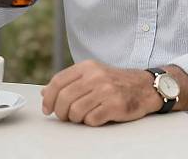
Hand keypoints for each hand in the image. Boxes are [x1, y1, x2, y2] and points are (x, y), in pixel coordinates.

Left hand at [40, 60, 161, 126]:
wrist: (143, 86)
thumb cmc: (114, 82)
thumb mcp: (92, 74)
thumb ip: (69, 82)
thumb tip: (44, 92)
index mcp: (87, 66)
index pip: (58, 81)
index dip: (48, 98)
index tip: (47, 109)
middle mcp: (95, 76)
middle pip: (64, 98)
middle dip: (61, 112)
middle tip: (66, 116)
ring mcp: (106, 90)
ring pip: (76, 111)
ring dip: (76, 118)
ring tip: (83, 115)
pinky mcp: (115, 105)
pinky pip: (91, 120)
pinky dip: (91, 122)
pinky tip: (97, 116)